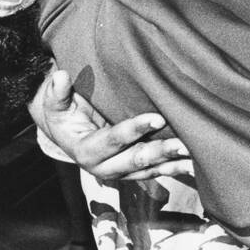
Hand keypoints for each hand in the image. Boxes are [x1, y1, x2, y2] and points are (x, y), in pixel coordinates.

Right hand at [28, 67, 192, 181]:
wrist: (66, 132)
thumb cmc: (62, 113)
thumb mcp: (54, 103)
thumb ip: (57, 92)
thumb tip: (60, 76)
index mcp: (85, 151)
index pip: (112, 140)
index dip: (134, 130)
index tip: (157, 118)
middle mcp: (103, 167)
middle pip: (134, 161)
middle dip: (159, 152)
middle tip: (182, 143)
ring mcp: (120, 171)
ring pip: (148, 170)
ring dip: (171, 164)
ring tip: (194, 157)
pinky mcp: (133, 171)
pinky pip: (155, 172)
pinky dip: (174, 169)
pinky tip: (193, 165)